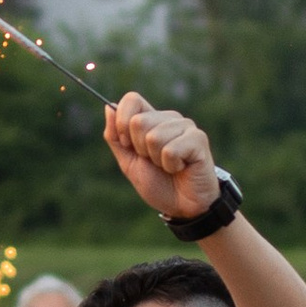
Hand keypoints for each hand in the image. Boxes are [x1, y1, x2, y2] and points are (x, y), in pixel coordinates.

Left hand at [102, 89, 219, 223]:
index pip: (132, 99)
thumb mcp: (128, 162)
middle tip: (155, 162)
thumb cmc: (159, 184)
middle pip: (138, 122)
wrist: (183, 207)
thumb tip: (107, 107)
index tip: (128, 145)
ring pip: (154, 137)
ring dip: (157, 160)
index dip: (122, 122)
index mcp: (152, 119)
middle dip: (140, 150)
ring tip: (170, 166)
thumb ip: (115, 137)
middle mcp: (169, 118)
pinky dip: (171, 166)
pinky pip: (171, 150)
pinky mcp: (198, 139)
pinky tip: (181, 168)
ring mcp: (186, 126)